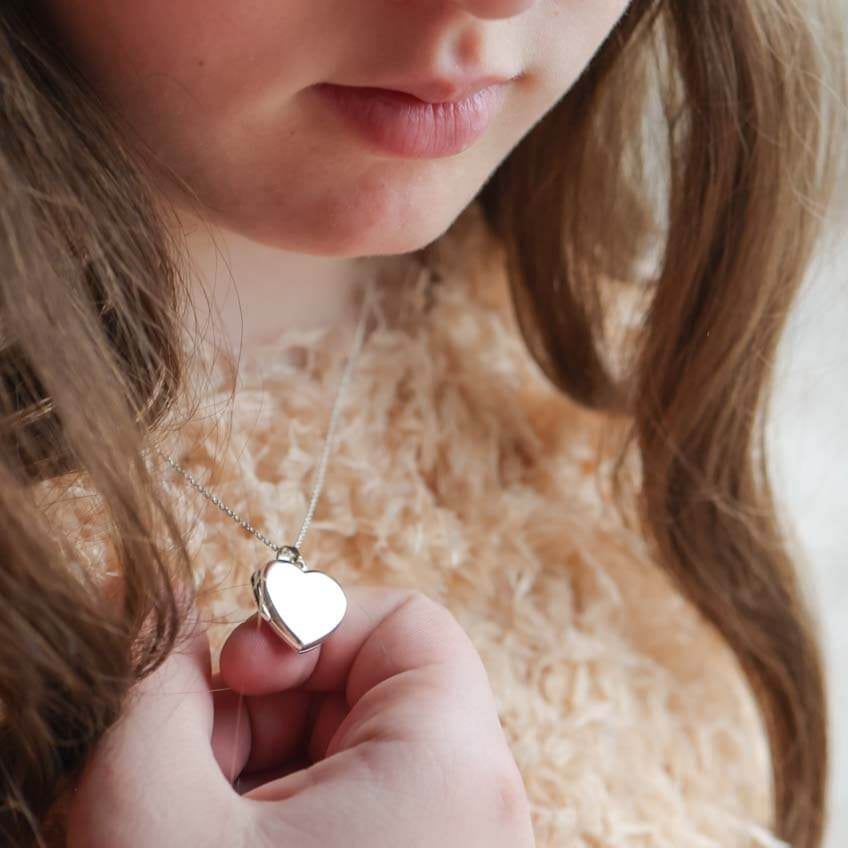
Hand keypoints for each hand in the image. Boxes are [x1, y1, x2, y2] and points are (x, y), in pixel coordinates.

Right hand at [66, 586, 534, 846]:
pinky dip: (270, 823)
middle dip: (256, 711)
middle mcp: (474, 810)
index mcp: (451, 769)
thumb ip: (148, 687)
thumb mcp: (148, 814)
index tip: (234, 672)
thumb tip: (166, 612)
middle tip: (184, 768)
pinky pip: (344, 814)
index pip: (406, 621)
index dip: (311, 618)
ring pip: (342, 754)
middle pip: (364, 686)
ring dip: (250, 772)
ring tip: (192, 831)